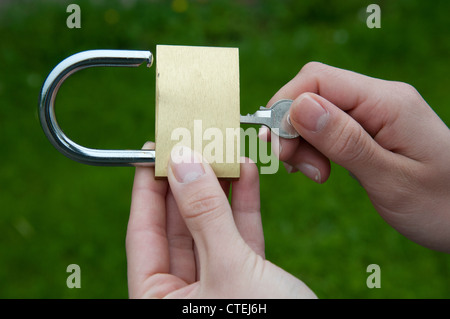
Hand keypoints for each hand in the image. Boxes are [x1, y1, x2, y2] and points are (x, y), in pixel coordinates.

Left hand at [126, 143, 315, 297]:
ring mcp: (215, 286)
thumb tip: (183, 163)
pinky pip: (238, 235)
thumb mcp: (229, 271)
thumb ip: (205, 216)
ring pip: (210, 226)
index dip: (146, 187)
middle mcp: (182, 295)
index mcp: (157, 302)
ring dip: (219, 187)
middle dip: (188, 180)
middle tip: (192, 140)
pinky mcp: (247, 280)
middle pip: (178, 224)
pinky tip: (245, 173)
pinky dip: (243, 204)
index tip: (152, 149)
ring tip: (222, 148)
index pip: (143, 231)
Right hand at [265, 62, 449, 251]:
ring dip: (301, 140)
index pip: (317, 80)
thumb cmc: (440, 205)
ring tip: (314, 174)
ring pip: (316, 111)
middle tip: (294, 166)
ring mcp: (374, 113)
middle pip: (313, 92)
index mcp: (387, 103)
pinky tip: (319, 168)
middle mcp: (379, 99)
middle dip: (291, 127)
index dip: (286, 107)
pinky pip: (328, 127)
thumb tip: (298, 106)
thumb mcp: (390, 179)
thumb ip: (344, 141)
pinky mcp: (369, 129)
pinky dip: (313, 146)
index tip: (279, 146)